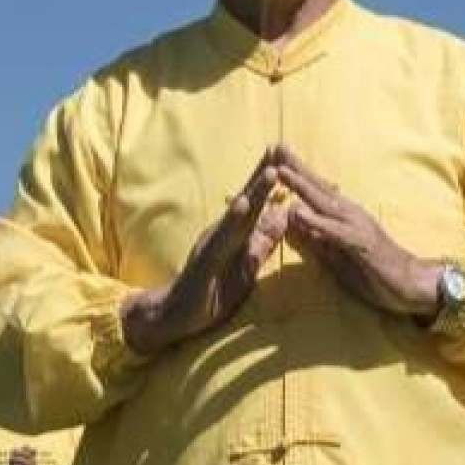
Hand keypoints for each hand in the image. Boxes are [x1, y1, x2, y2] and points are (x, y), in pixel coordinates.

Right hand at [124, 153, 292, 355]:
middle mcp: (223, 232)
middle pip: (247, 199)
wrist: (176, 315)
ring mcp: (213, 243)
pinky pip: (222, 239)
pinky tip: (243, 207)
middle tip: (278, 149)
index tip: (288, 157)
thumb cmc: (213, 290)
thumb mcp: (246, 266)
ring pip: (237, 215)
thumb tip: (282, 220)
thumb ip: (262, 243)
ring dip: (254, 192)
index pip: (256, 203)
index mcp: (235, 234)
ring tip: (271, 172)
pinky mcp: (206, 259)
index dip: (270, 182)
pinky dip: (233, 222)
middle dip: (263, 174)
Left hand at [268, 150, 442, 321]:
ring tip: (281, 170)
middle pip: (319, 187)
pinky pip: (335, 231)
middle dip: (297, 167)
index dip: (297, 174)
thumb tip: (297, 220)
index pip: (317, 191)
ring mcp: (357, 226)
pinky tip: (299, 212)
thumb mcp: (339, 255)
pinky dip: (316, 221)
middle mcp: (350, 214)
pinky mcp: (361, 243)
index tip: (276, 156)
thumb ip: (317, 237)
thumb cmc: (375, 271)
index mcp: (343, 216)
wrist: (410, 284)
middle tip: (276, 146)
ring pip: (326, 203)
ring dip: (303, 185)